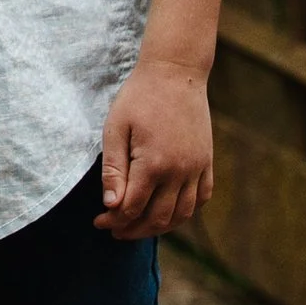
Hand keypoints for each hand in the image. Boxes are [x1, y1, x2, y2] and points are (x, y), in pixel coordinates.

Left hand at [98, 54, 213, 237]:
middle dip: (133, 230)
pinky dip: (187, 211)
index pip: (132, 208)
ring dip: (160, 227)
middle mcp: (180, 171)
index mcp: (154, 164)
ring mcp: (197, 168)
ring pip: (183, 214)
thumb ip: (113, 169)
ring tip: (138, 227)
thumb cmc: (138, 98)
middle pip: (158, 218)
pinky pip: (202, 197)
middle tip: (115, 230)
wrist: (175, 73)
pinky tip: (170, 212)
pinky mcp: (207, 161)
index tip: (98, 222)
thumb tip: (111, 205)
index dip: (113, 220)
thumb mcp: (115, 128)